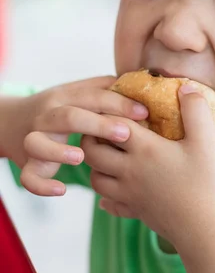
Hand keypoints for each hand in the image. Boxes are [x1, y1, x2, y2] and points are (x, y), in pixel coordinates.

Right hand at [2, 76, 147, 196]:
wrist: (10, 121)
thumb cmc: (59, 109)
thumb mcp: (77, 93)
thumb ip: (103, 89)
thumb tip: (138, 83)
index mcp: (63, 98)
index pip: (92, 97)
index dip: (118, 103)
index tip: (143, 112)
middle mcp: (46, 117)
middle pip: (68, 117)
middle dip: (97, 124)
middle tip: (125, 134)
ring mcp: (33, 140)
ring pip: (39, 144)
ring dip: (59, 151)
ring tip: (81, 157)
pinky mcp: (27, 164)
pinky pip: (29, 177)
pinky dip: (42, 185)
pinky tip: (61, 190)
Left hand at [82, 85, 214, 249]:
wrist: (205, 230)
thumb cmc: (207, 184)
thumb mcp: (207, 141)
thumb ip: (195, 110)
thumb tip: (184, 87)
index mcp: (144, 150)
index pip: (112, 125)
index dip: (111, 112)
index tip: (117, 105)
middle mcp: (129, 171)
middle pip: (92, 151)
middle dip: (93, 136)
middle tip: (106, 128)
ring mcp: (129, 194)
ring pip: (94, 178)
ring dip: (96, 165)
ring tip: (110, 155)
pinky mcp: (134, 212)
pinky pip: (108, 203)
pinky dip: (106, 195)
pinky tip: (117, 189)